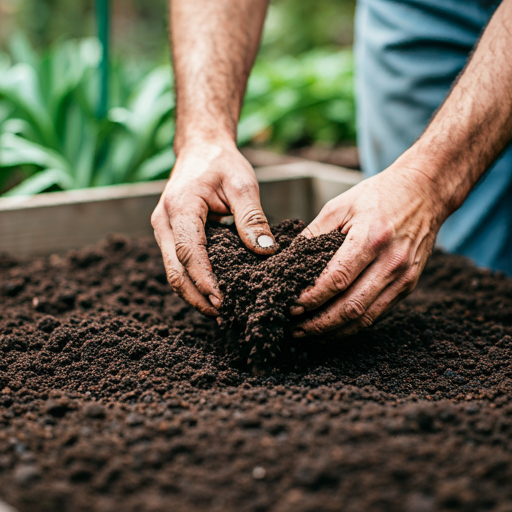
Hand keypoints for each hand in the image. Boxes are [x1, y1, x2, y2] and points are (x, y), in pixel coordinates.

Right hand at [151, 140, 276, 316]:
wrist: (201, 149)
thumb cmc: (222, 163)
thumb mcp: (243, 185)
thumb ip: (252, 219)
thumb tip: (266, 253)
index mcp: (180, 207)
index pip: (188, 252)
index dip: (204, 279)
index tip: (222, 301)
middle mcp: (164, 222)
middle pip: (174, 271)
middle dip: (197, 297)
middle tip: (224, 315)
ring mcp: (163, 230)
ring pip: (173, 272)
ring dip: (194, 294)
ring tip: (220, 312)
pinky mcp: (170, 235)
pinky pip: (178, 265)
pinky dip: (194, 283)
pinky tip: (213, 294)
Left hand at [291, 164, 448, 338]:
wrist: (425, 192)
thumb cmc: (379, 196)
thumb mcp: (340, 206)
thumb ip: (313, 234)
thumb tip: (288, 261)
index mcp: (371, 239)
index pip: (336, 279)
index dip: (311, 298)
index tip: (291, 306)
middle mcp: (391, 263)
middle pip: (351, 306)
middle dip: (318, 324)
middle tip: (294, 329)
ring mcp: (403, 278)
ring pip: (365, 318)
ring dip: (334, 331)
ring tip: (309, 335)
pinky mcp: (408, 285)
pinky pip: (378, 314)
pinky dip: (353, 325)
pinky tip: (333, 328)